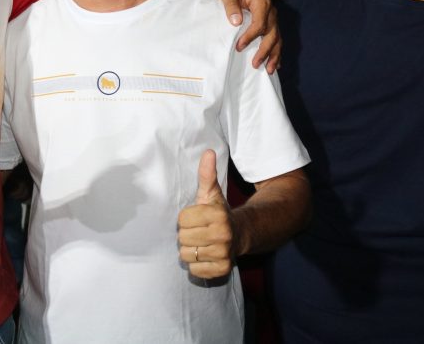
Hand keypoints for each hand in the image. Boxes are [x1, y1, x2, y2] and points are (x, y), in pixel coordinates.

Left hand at [178, 149, 233, 278]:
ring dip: (190, 250)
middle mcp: (222, 234)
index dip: (186, 218)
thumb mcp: (211, 193)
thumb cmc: (218, 212)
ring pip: (187, 255)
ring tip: (201, 243)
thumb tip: (208, 151)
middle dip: (187, 234)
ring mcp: (223, 253)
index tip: (196, 218)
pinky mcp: (222, 270)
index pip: (182, 219)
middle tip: (198, 231)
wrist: (241, 234)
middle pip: (182, 238)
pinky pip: (195, 270)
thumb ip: (206, 174)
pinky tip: (206, 255)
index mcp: (217, 214)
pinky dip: (197, 265)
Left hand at [213, 0, 280, 73]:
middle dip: (264, 51)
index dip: (250, 37)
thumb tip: (236, 22)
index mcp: (262, 2)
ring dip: (274, 55)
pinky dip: (276, 52)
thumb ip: (231, 5)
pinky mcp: (270, 24)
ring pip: (277, 39)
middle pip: (271, 34)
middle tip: (255, 64)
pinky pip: (276, 39)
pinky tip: (275, 65)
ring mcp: (272, 19)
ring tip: (269, 70)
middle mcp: (271, 11)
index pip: (260, 23)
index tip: (239, 47)